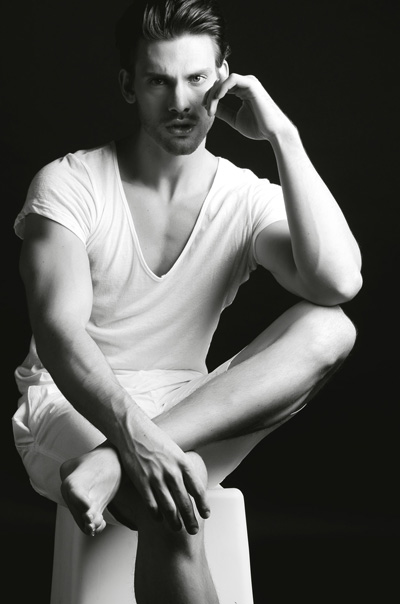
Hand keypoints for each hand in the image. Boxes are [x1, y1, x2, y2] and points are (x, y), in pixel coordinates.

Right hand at [119, 418, 209, 533]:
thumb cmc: (154, 439)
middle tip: (193, 530)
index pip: (198, 489)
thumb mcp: (175, 450)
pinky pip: (151, 504)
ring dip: (174, 522)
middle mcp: (172, 472)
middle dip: (191, 519)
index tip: (206, 515)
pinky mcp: (141, 482)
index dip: (203, 505)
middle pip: (185, 502)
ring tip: (177, 529)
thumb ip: (182, 467)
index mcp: (183, 463)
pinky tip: (158, 519)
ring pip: (169, 508)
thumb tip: (189, 484)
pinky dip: (156, 515)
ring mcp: (156, 478)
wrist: (133, 431)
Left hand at [204, 73, 293, 140]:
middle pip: (220, 83)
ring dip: (214, 94)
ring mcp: (249, 82)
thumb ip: (224, 112)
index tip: (207, 110)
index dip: (211, 97)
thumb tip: (210, 107)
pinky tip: (218, 98)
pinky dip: (222, 87)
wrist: (273, 132)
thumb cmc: (258, 127)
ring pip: (224, 81)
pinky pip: (232, 79)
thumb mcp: (235, 119)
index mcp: (242, 90)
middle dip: (210, 96)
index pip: (221, 88)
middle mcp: (245, 84)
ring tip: (211, 108)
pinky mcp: (252, 84)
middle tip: (207, 110)